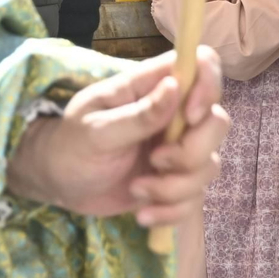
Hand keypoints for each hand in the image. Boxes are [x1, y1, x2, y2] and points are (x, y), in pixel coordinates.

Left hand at [5, 47, 229, 227]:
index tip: (188, 118)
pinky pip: (196, 198)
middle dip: (192, 152)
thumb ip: (137, 114)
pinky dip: (171, 211)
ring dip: (176, 187)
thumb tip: (174, 87)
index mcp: (153, 87)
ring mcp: (180, 149)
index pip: (202, 64)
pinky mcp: (178, 181)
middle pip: (218, 122)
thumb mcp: (96, 129)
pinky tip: (143, 213)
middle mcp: (175, 115)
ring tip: (137, 189)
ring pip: (210, 165)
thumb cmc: (71, 145)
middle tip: (155, 162)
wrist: (61, 185)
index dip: (208, 86)